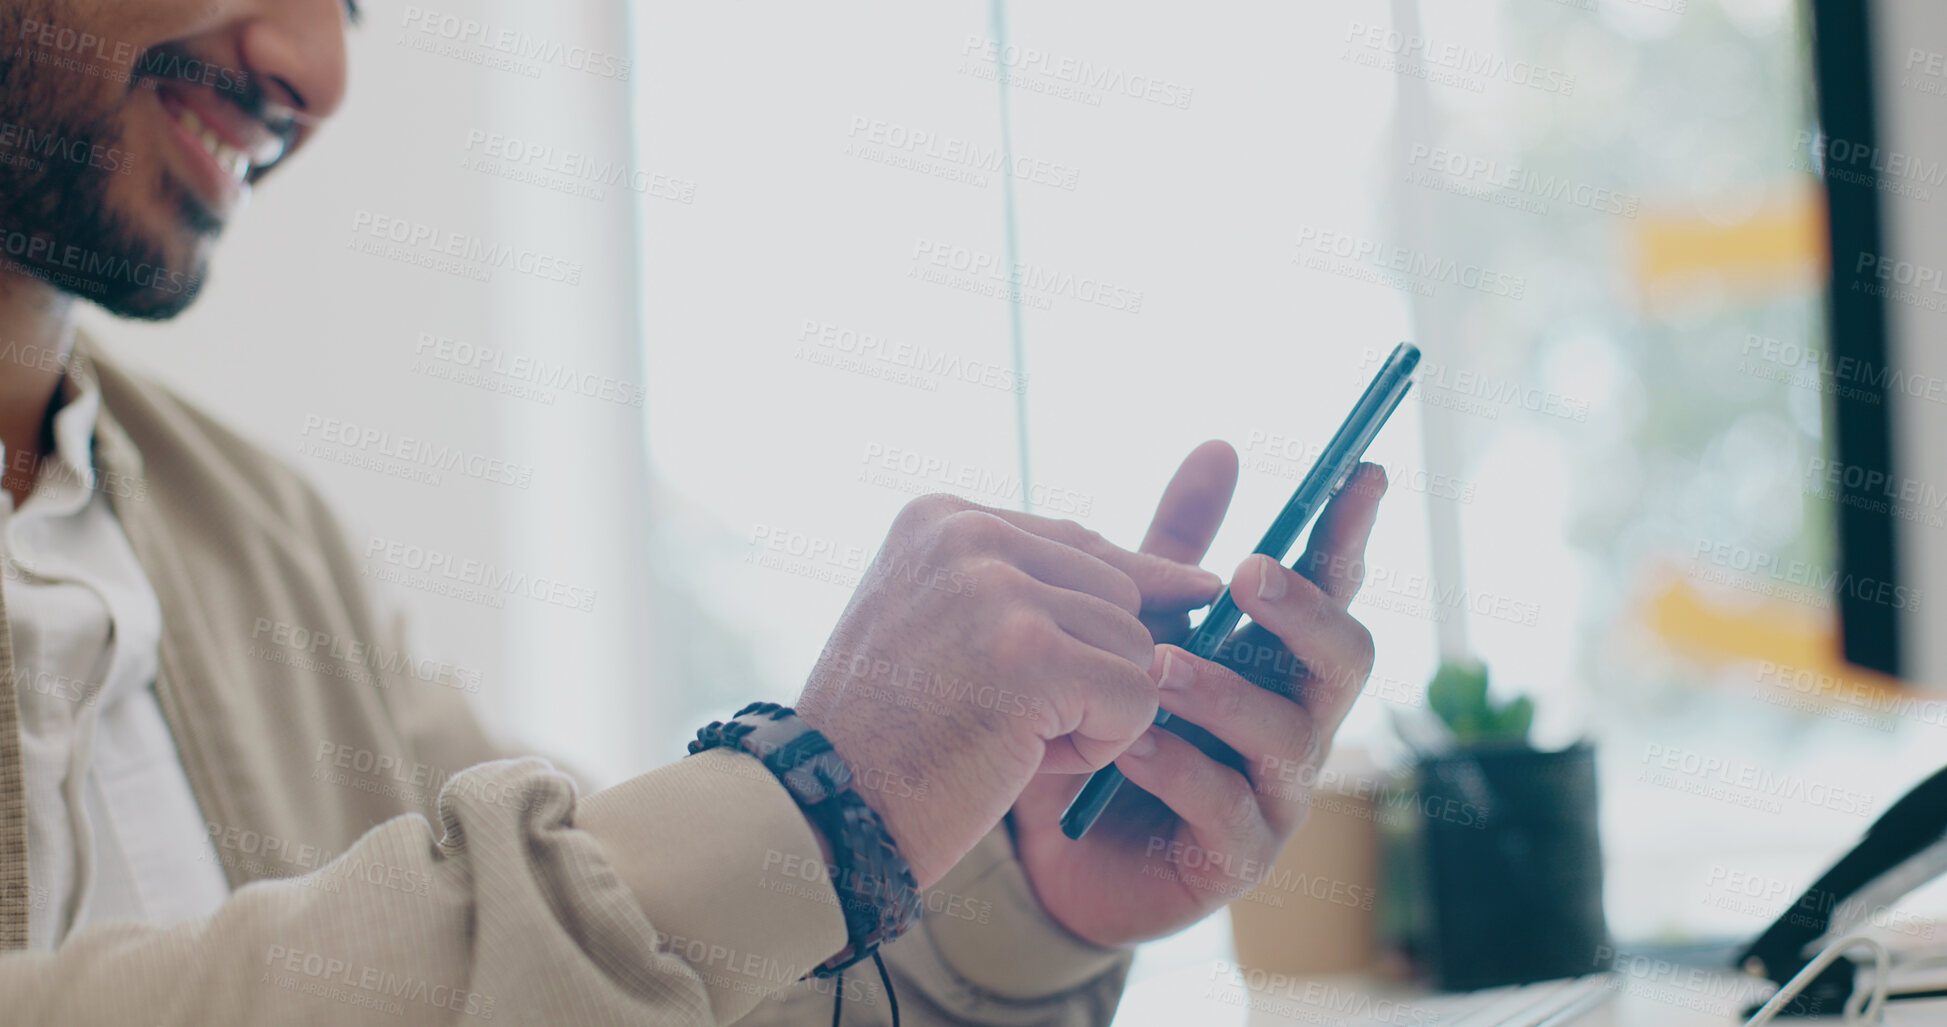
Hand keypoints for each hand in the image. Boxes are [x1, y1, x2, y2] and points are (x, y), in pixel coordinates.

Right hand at [795, 493, 1221, 887]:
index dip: (1093, 620)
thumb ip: (1042, 588)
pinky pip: (1136, 694)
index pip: (1081, 546)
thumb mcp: (953, 631)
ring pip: (1135, 645)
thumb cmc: (892, 734)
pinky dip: (1100, 746)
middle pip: (1119, 592)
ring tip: (1007, 739)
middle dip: (1088, 669)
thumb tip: (1197, 579)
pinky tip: (1026, 761)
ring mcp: (997, 591)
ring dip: (1093, 712)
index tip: (1049, 680)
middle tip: (1005, 719)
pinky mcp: (1032, 655)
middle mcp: (968, 534)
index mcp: (942, 516)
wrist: (825, 812)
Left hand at [1010, 441, 1384, 946]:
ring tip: (1159, 666)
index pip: (1335, 588)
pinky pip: (1225, 805)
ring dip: (1225, 693)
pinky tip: (1126, 742)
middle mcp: (1299, 720)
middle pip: (1347, 659)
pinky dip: (1176, 767)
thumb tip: (1221, 445)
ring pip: (1288, 734)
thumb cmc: (1111, 723)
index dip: (1352, 532)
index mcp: (1282, 659)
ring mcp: (1277, 791)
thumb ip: (1177, 549)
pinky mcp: (1237, 855)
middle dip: (1307, 613)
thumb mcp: (1134, 628)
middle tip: (1252, 575)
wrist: (1055, 849)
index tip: (1363, 470)